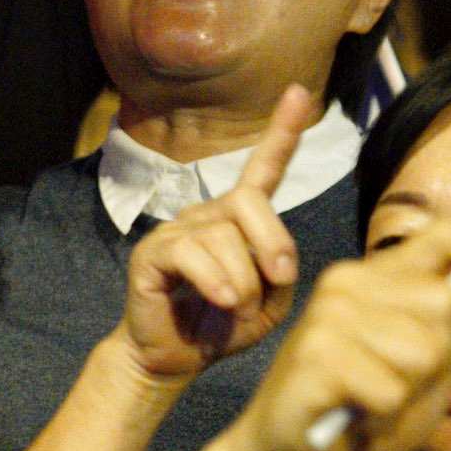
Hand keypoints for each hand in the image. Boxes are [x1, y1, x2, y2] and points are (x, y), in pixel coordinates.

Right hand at [118, 87, 317, 385]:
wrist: (175, 358)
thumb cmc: (222, 326)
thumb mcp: (269, 302)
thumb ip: (279, 272)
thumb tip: (273, 258)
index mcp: (238, 221)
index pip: (262, 169)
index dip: (281, 131)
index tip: (298, 92)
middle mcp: (206, 214)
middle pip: (249, 201)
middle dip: (273, 243)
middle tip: (277, 280)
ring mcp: (176, 230)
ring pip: (225, 236)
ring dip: (242, 282)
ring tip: (234, 308)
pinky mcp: (153, 253)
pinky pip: (191, 253)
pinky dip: (214, 282)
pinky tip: (216, 300)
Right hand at [221, 220, 450, 450]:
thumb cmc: (363, 415)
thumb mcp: (427, 373)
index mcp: (377, 279)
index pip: (440, 239)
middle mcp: (347, 283)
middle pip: (444, 304)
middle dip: (438, 358)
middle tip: (397, 382)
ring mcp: (326, 314)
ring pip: (422, 352)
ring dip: (407, 392)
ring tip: (372, 400)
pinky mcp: (314, 354)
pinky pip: (390, 391)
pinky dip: (382, 416)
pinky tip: (352, 415)